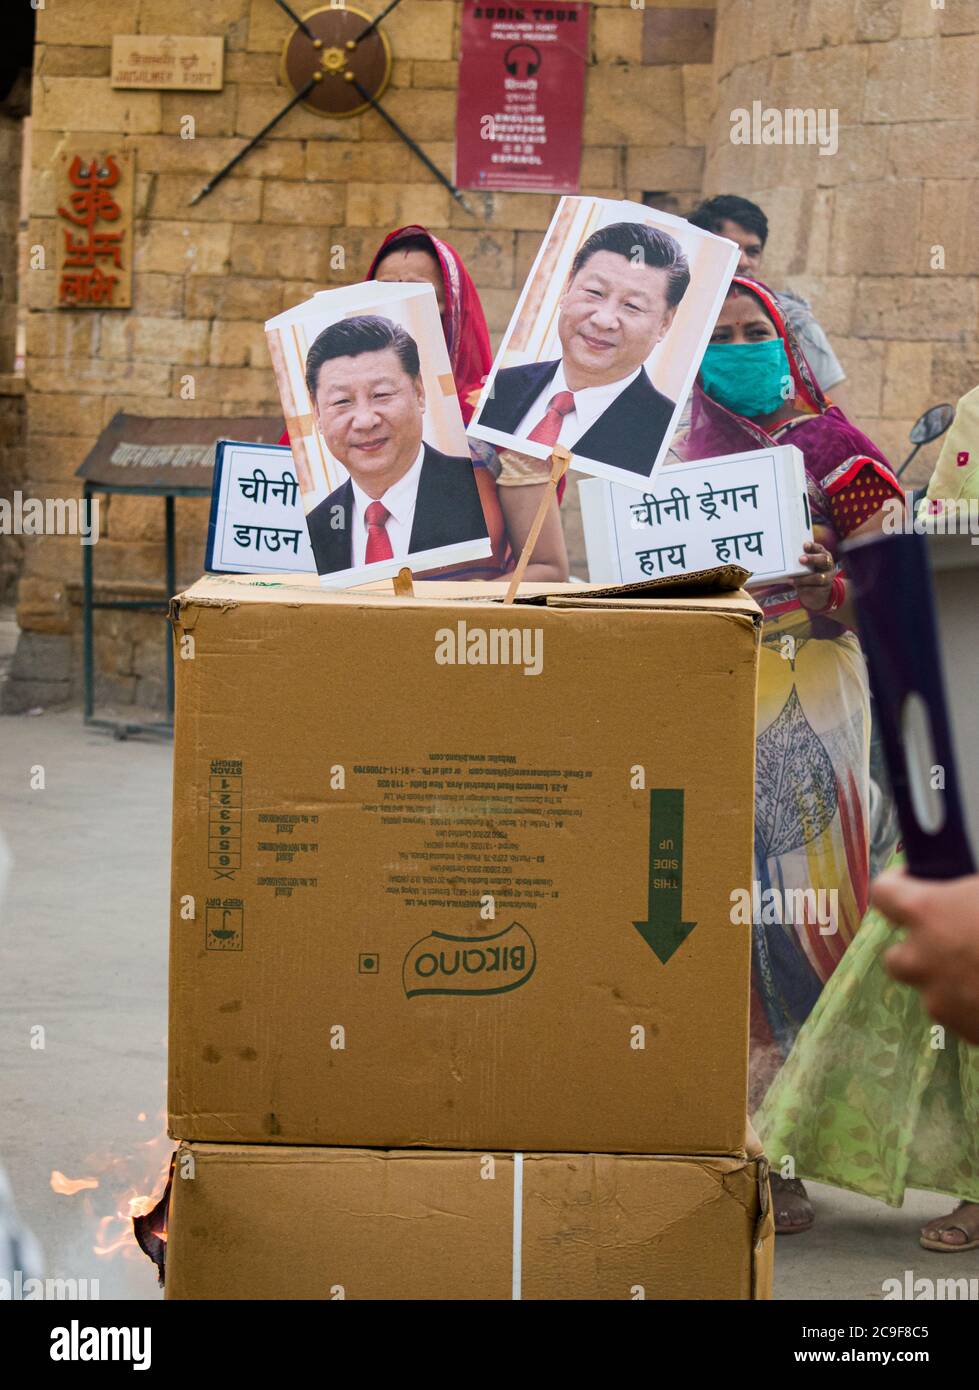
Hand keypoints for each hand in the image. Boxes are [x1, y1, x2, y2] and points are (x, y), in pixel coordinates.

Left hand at [793, 540, 835, 611]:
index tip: (804, 545)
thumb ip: (798, 561)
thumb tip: (780, 556)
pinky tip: (795, 585)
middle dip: (812, 559)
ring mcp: (828, 577)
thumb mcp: (804, 566)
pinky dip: (804, 587)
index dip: (813, 546)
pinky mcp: (824, 589)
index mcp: (823, 555)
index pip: (819, 549)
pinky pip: (815, 589)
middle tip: (801, 559)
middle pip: (824, 560)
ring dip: (804, 578)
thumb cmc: (807, 574)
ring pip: (819, 577)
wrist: (816, 593)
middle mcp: (827, 565)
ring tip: (792, 579)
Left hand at [872, 869, 978, 1044]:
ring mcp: (942, 1001)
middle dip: (918, 948)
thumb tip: (970, 889)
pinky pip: (961, 1017)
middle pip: (896, 956)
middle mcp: (923, 958)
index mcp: (928, 912)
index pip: (885, 893)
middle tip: (948, 937)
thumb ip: (973, 889)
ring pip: (931, 992)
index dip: (899, 884)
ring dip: (948, 981)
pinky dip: (974, 1007)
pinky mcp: (967, 1033)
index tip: (915, 881)